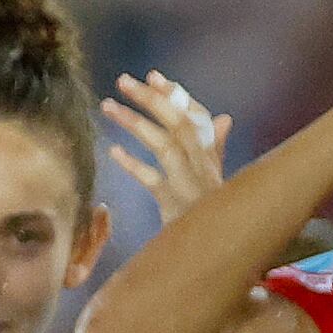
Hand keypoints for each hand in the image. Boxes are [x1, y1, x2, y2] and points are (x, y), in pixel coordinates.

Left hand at [103, 73, 232, 220]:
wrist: (218, 256)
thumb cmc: (214, 218)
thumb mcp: (217, 181)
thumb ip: (217, 149)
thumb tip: (225, 118)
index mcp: (212, 159)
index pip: (198, 117)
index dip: (177, 95)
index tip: (153, 76)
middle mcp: (205, 167)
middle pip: (179, 123)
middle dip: (152, 98)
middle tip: (123, 81)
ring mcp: (191, 186)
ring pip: (164, 145)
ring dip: (135, 123)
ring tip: (107, 106)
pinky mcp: (177, 207)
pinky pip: (153, 181)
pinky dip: (133, 165)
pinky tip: (113, 152)